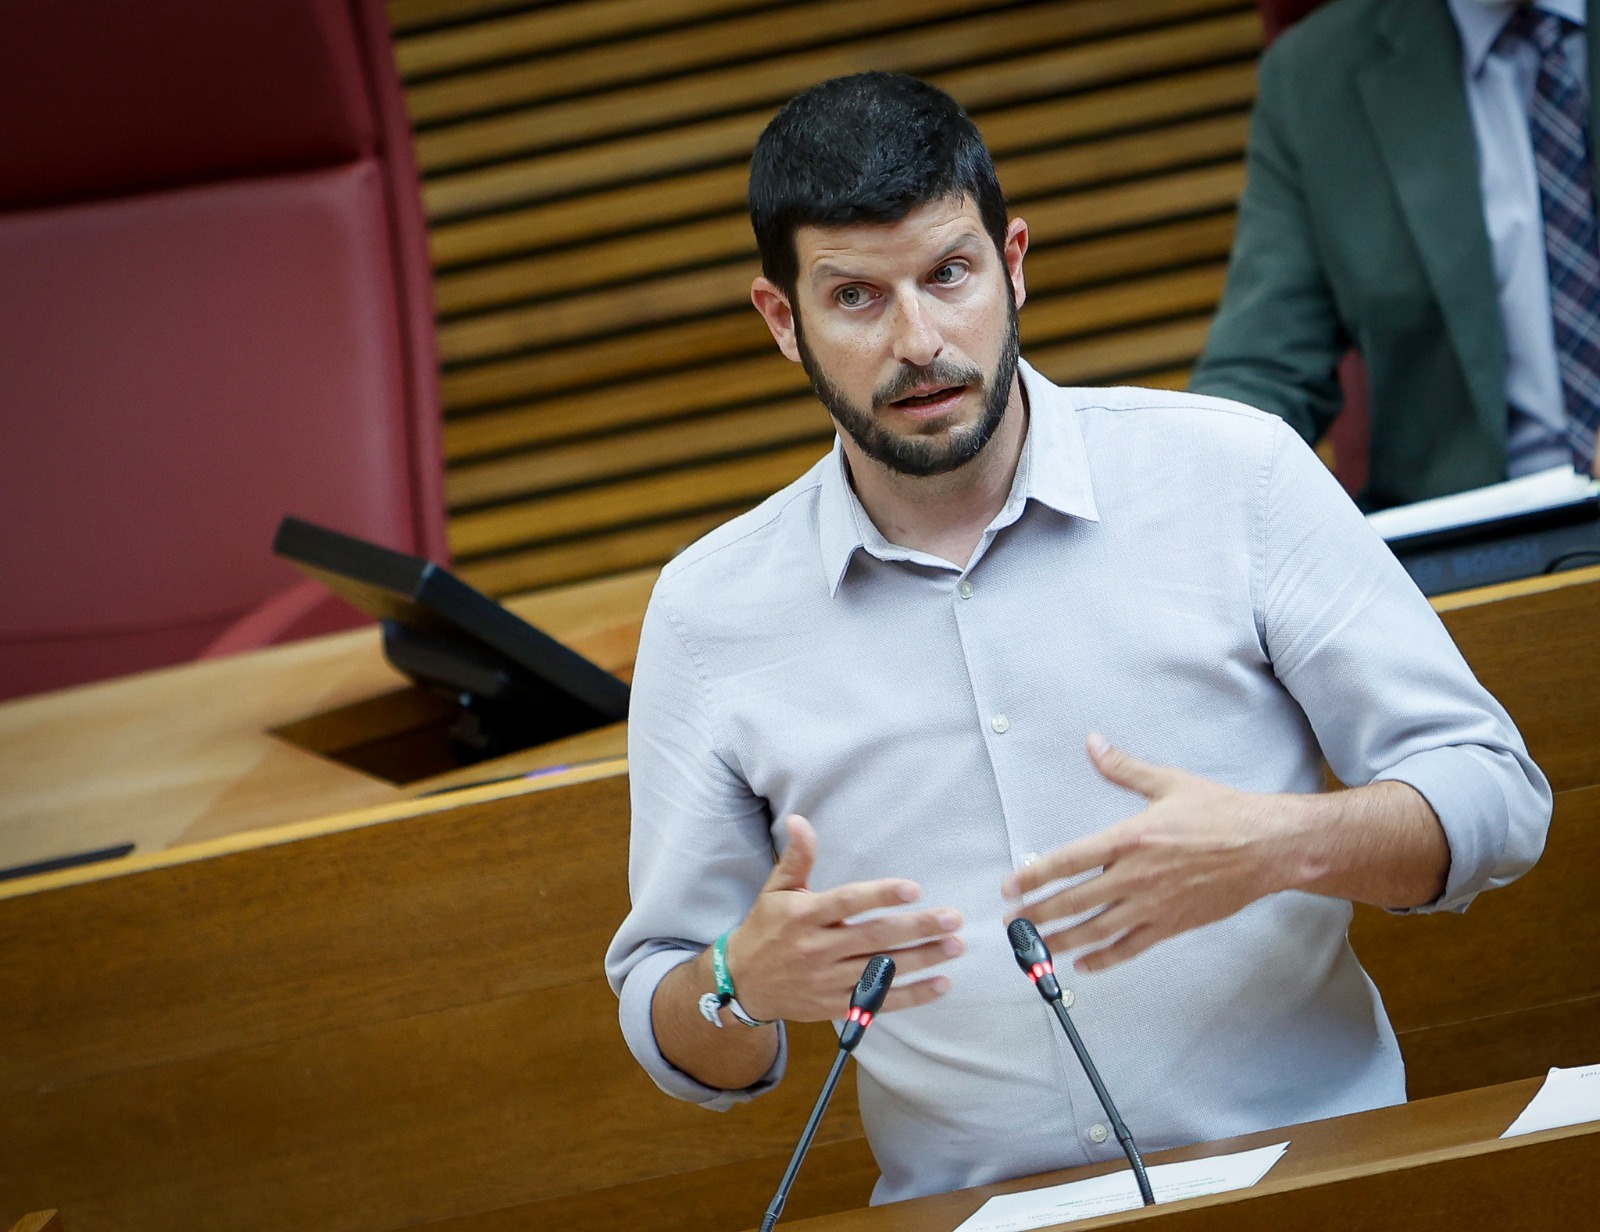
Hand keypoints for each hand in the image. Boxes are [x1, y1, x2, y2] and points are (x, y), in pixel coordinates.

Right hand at [727, 815, 964, 1021]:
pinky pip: (878, 1002)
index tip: (913, 889)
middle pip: (874, 938)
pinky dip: (912, 996)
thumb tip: (800, 820)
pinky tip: (941, 983)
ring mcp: (827, 981)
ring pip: (881, 970)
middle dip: (916, 928)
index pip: (847, 903)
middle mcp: (817, 948)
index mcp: (804, 916)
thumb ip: (797, 857)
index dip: (880, 895)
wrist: (743, 983)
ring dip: (922, 959)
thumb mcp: (775, 889)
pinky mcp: (835, 1006)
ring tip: (955, 945)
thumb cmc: (766, 928)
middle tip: (952, 918)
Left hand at [1001, 734, 1309, 973]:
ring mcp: (1154, 904)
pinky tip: (1083, 963)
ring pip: (1097, 930)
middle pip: (1074, 901)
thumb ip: (1123, 768)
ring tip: (1035, 950)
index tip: (1010, 888)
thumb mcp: (1168, 782)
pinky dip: (1104, 959)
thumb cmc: (1221, 813)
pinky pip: (1131, 948)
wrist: (1268, 847)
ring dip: (1061, 941)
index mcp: (1130, 839)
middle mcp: (1136, 876)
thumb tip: (1093, 743)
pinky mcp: (1173, 924)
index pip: (1068, 861)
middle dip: (1037, 915)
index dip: (1034, 876)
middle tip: (1011, 924)